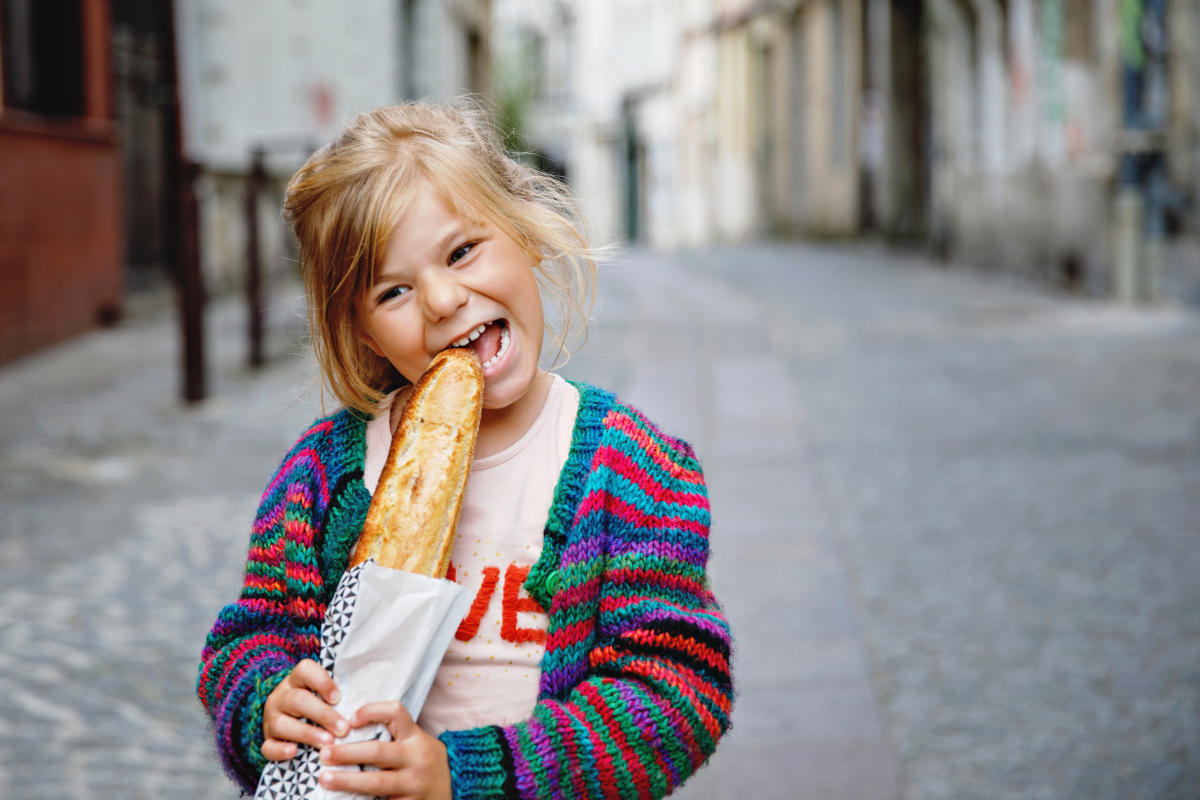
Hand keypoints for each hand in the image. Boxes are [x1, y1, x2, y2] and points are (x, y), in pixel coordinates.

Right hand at [262, 659, 349, 760]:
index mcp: (297, 680)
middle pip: (298, 700)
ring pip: (283, 724)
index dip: (322, 682)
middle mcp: (281, 697)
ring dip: (307, 733)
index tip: (338, 697)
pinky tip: (294, 752)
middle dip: (323, 714)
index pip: (305, 670)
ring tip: (328, 742)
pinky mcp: (267, 740)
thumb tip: (366, 701)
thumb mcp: (325, 694)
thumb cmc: (317, 705)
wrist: (288, 722)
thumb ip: (339, 694)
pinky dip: (280, 750)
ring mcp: (271, 719)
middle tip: (343, 728)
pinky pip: (268, 746)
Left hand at [318, 702, 450, 798]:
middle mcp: (416, 758)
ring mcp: (414, 784)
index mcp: (415, 737)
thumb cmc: (425, 760)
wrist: (456, 785)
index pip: (396, 713)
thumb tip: (349, 730)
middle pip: (378, 752)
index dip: (372, 711)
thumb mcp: (415, 742)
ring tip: (325, 778)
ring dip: (347, 780)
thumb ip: (392, 736)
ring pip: (377, 783)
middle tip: (325, 753)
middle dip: (347, 753)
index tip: (350, 720)